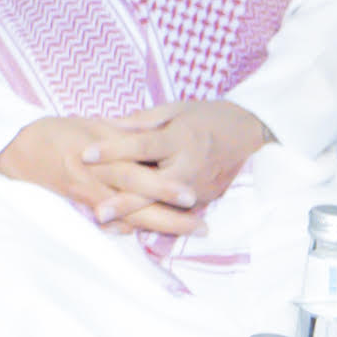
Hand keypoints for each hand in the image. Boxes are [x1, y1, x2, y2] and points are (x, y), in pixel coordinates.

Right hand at [0, 114, 196, 234]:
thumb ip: (122, 132)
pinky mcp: (79, 208)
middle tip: (201, 225)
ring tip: (188, 231)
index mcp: (100, 156)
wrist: (15, 150)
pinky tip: (152, 235)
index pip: (137, 174)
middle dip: (170, 217)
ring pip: (127, 218)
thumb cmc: (55, 132)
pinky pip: (108, 225)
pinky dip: (130, 230)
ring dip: (158, 227)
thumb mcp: (91, 124)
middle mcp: (95, 181)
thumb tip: (152, 133)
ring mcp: (87, 198)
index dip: (164, 188)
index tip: (192, 195)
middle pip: (137, 204)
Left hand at [106, 99, 275, 224]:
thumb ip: (143, 119)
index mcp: (181, 137)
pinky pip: (174, 210)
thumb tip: (108, 123)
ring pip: (163, 205)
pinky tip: (125, 228)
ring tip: (105, 224)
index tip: (86, 154)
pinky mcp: (205, 199)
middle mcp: (190, 165)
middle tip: (98, 212)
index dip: (114, 150)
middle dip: (125, 201)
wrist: (250, 132)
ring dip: (135, 216)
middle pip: (153, 186)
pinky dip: (151, 219)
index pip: (142, 146)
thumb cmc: (207, 116)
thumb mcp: (177, 108)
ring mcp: (199, 186)